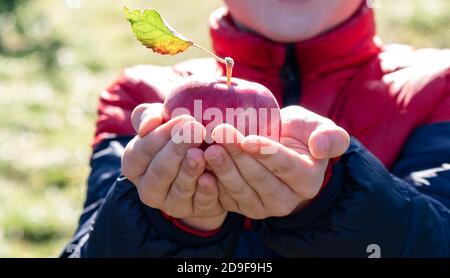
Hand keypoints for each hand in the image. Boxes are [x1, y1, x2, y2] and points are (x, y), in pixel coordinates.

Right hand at [122, 103, 226, 230]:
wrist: (204, 164)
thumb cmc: (177, 136)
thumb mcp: (161, 121)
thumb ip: (148, 116)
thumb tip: (147, 125)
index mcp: (134, 165)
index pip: (142, 151)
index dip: (160, 135)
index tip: (182, 119)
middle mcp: (148, 189)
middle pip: (160, 171)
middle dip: (177, 150)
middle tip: (196, 130)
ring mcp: (171, 204)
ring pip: (180, 189)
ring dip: (191, 171)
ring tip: (202, 153)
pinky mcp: (195, 212)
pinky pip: (200, 203)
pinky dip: (206, 190)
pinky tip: (212, 177)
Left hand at [204, 105, 349, 218]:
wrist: (279, 148)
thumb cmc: (299, 135)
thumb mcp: (318, 128)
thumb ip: (330, 136)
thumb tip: (320, 147)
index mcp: (307, 180)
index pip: (286, 167)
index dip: (267, 153)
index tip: (248, 138)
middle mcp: (286, 200)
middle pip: (259, 179)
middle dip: (238, 156)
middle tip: (219, 133)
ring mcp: (262, 207)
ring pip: (240, 190)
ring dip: (222, 168)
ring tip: (208, 148)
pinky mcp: (241, 207)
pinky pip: (224, 197)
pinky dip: (212, 182)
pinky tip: (200, 165)